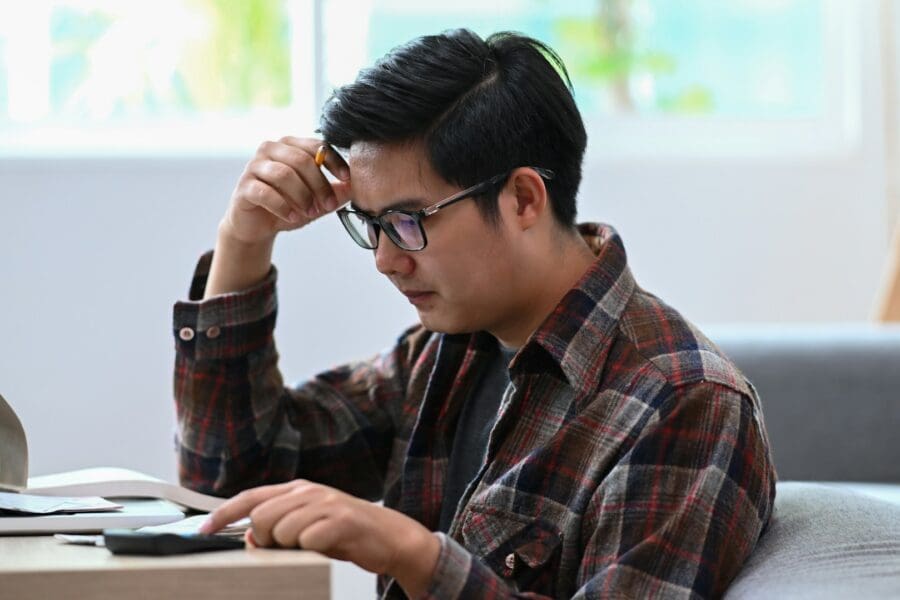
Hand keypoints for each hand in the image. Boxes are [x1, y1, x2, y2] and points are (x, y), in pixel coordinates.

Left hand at [200, 480, 440, 597]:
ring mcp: (326, 503)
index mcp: (297, 490)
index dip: (223, 514)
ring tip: (312, 546)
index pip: (250, 498)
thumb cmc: (345, 533)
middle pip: (261, 516)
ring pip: (281, 530)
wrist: (390, 536)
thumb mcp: (307, 528)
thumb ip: (279, 527)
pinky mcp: (341, 520)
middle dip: (266, 538)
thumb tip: (252, 536)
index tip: (202, 530)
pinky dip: (311, 550)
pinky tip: (326, 547)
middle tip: (287, 547)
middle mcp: (309, 491)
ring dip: (290, 547)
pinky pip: (308, 540)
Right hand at [223, 136, 351, 244]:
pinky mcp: (243, 186)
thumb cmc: (288, 206)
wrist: (256, 226)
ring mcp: (254, 166)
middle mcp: (270, 149)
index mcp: (290, 146)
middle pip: (301, 160)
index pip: (316, 145)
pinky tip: (293, 217)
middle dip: (319, 184)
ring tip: (311, 213)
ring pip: (283, 174)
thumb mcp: (316, 201)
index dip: (334, 161)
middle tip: (328, 205)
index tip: (348, 179)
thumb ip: (335, 193)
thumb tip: (357, 187)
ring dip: (302, 196)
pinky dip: (283, 206)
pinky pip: (265, 192)